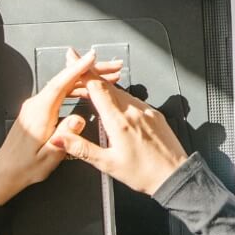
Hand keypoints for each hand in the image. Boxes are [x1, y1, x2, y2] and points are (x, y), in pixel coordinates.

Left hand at [0, 47, 124, 205]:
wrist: (6, 171)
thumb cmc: (25, 166)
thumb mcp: (48, 157)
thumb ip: (64, 137)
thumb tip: (79, 120)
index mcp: (39, 113)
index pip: (59, 84)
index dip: (76, 69)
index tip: (91, 58)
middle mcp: (36, 105)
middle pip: (65, 80)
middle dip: (90, 70)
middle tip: (113, 68)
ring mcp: (37, 105)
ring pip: (65, 84)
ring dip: (87, 79)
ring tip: (108, 77)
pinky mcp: (39, 109)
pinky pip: (61, 92)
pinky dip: (77, 87)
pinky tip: (89, 90)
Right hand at [49, 75, 189, 196]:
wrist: (175, 176)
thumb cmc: (144, 174)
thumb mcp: (107, 163)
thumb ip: (81, 148)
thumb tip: (59, 139)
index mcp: (119, 121)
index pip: (97, 88)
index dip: (83, 72)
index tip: (73, 58)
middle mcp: (134, 111)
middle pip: (108, 86)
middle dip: (91, 76)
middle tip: (77, 68)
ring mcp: (146, 111)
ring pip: (121, 92)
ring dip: (105, 88)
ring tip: (92, 89)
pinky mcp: (155, 114)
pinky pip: (134, 100)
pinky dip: (120, 97)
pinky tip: (116, 104)